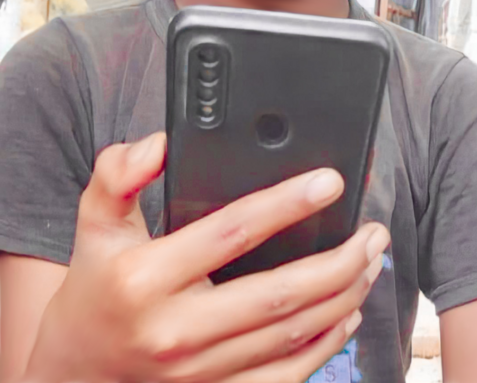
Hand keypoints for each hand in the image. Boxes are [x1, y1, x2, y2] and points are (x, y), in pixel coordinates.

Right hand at [26, 133, 387, 382]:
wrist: (76, 368)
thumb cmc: (96, 283)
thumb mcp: (94, 221)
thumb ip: (118, 174)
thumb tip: (160, 144)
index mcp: (146, 279)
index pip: (231, 233)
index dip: (286, 204)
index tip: (330, 181)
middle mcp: (176, 331)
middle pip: (278, 295)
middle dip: (338, 260)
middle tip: (372, 230)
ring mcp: (200, 373)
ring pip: (291, 334)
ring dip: (342, 295)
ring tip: (370, 260)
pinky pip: (285, 375)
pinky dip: (326, 344)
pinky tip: (347, 310)